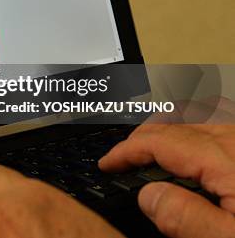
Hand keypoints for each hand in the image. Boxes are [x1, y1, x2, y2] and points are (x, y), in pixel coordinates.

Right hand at [99, 124, 234, 237]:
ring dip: (165, 128)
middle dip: (139, 138)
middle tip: (121, 159)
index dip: (125, 151)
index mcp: (224, 158)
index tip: (108, 164)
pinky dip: (192, 126)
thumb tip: (147, 196)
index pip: (158, 141)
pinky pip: (217, 119)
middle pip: (173, 122)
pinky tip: (193, 145)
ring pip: (194, 115)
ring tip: (150, 148)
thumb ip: (186, 217)